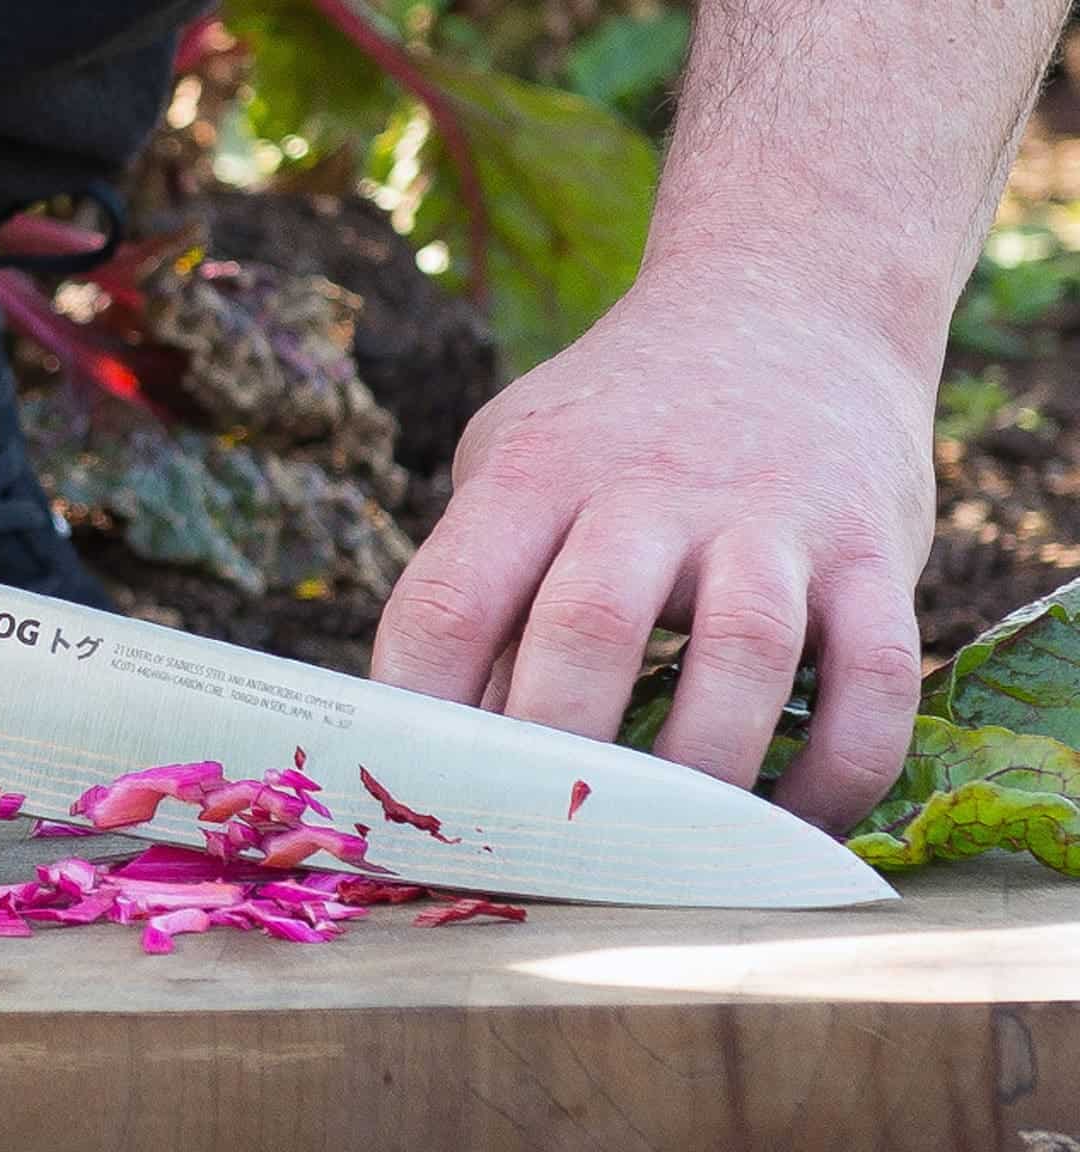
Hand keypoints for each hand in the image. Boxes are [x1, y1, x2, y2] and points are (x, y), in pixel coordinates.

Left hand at [371, 264, 936, 829]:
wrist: (788, 301)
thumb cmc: (615, 423)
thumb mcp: (520, 468)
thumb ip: (487, 594)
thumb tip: (455, 757)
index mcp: (534, 473)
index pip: (448, 603)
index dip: (418, 716)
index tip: (411, 803)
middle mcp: (650, 486)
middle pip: (588, 630)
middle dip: (555, 758)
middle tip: (537, 849)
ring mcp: (771, 516)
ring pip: (742, 654)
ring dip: (699, 773)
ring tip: (662, 854)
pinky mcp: (876, 549)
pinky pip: (872, 676)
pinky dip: (836, 770)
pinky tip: (788, 827)